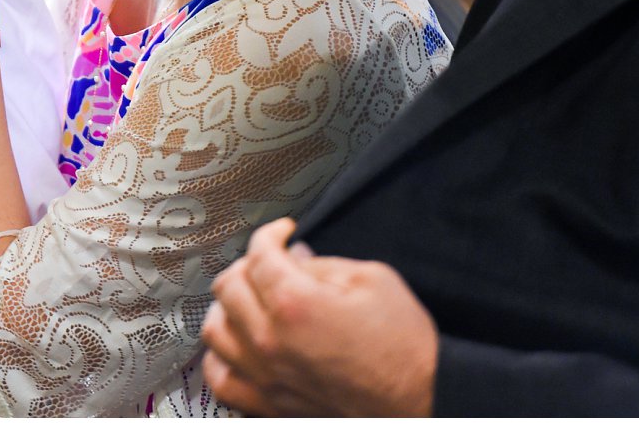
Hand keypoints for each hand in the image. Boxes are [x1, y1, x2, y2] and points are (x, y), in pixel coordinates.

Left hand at [200, 217, 437, 415]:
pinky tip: (238, 347)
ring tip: (247, 301)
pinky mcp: (270, 405)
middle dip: (246, 265)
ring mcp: (266, 376)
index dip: (270, 234)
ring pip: (215, 331)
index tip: (283, 233)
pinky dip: (220, 359)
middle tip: (268, 263)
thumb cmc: (405, 347)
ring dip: (226, 308)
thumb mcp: (373, 281)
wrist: (424, 402)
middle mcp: (270, 341)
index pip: (258, 254)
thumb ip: (323, 264)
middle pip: (227, 287)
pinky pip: (221, 381)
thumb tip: (293, 257)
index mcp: (294, 303)